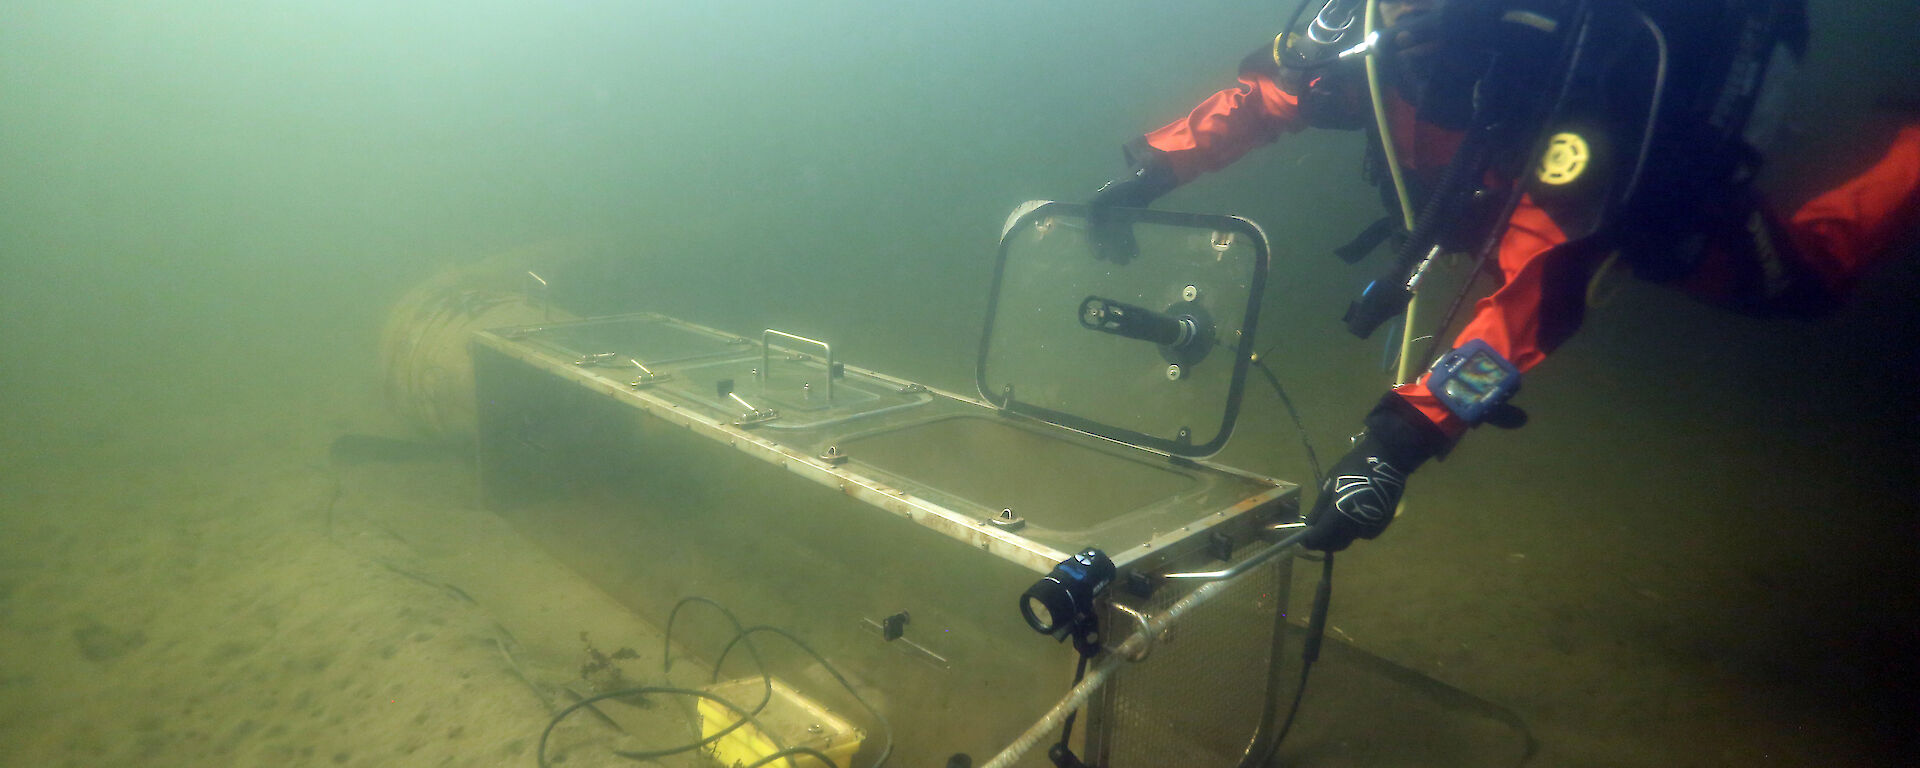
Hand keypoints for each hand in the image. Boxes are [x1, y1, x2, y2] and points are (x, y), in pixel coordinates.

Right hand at [1087, 151, 1176, 263]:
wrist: (1141, 181)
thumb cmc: (1127, 184)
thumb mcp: (1116, 191)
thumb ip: (1106, 211)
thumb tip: (1102, 221)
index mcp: (1094, 206)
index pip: (1090, 228)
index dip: (1094, 244)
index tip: (1100, 256)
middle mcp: (1101, 213)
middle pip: (1103, 235)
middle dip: (1111, 250)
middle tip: (1118, 261)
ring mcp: (1113, 217)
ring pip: (1115, 237)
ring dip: (1121, 249)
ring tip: (1127, 261)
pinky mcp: (1125, 221)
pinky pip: (1125, 234)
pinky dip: (1130, 243)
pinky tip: (1135, 253)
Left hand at [1301, 395, 1449, 551]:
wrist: (1387, 461)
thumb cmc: (1353, 468)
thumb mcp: (1329, 485)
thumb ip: (1319, 509)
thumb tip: (1310, 525)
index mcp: (1340, 515)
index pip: (1320, 539)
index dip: (1309, 541)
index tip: (1302, 539)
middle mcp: (1356, 526)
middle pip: (1335, 544)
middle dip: (1323, 542)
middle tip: (1315, 532)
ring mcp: (1371, 527)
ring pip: (1348, 539)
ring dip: (1338, 536)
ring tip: (1332, 520)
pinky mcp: (1382, 525)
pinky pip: (1362, 534)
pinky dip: (1352, 530)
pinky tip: (1351, 514)